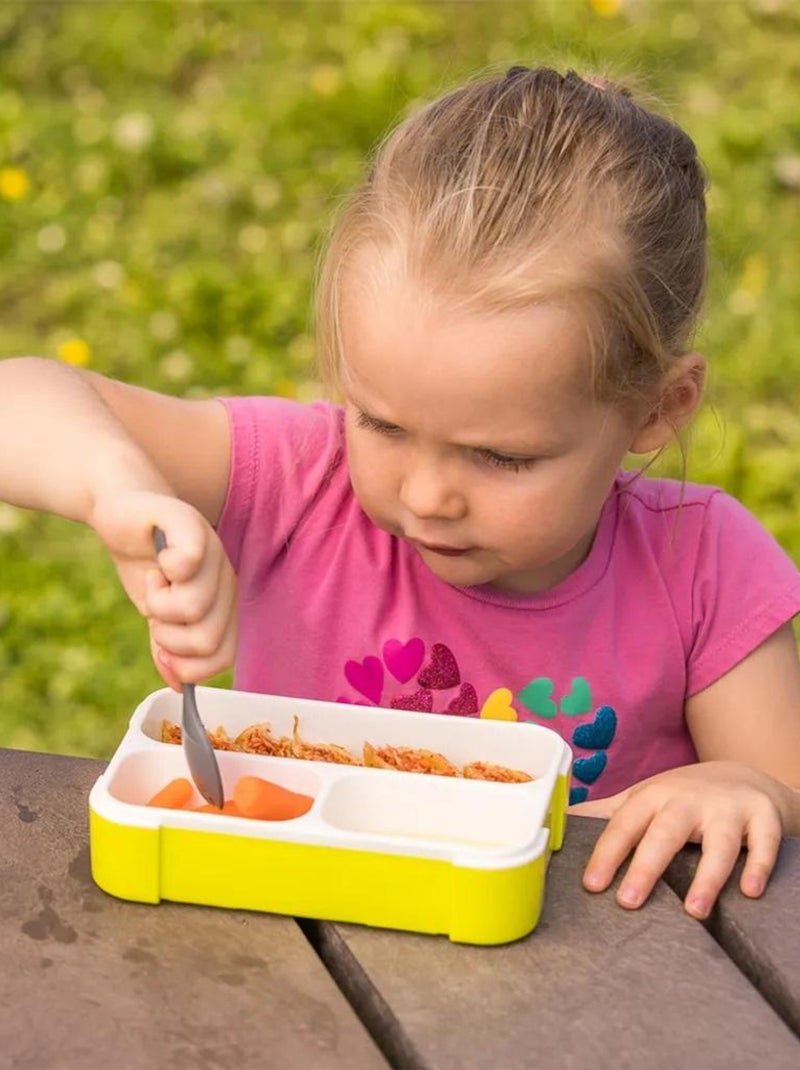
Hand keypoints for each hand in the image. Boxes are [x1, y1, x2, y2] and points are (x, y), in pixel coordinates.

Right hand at [89, 490, 237, 688]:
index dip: (189, 666)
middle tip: (155, 611)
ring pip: (194, 608)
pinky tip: (157, 564)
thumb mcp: (157, 615)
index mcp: (224, 604)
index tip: (162, 650)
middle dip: (168, 637)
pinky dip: (161, 573)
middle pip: (207, 639)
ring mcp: (214, 552)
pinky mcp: (192, 527)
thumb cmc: (145, 566)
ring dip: (159, 604)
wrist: (122, 515)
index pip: (224, 656)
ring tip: (154, 583)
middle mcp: (227, 579)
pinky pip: (187, 564)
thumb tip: (177, 688)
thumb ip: (168, 650)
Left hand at [569, 761, 790, 919]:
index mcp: (653, 798)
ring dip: (707, 876)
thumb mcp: (643, 799)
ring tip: (693, 910)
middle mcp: (688, 801)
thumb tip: (559, 824)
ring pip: (719, 843)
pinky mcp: (763, 817)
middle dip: (646, 866)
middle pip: (665, 833)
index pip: (624, 825)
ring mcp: (727, 808)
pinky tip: (750, 891)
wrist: (744, 775)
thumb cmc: (683, 797)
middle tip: (628, 901)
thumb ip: (606, 816)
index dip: (606, 854)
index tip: (591, 884)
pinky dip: (759, 865)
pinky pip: (764, 844)